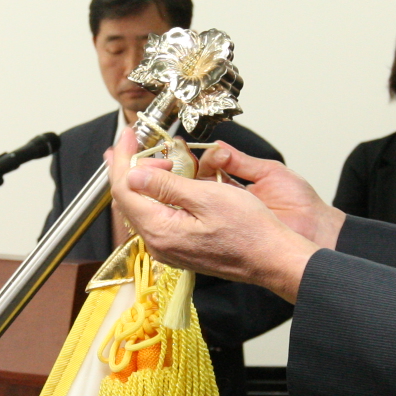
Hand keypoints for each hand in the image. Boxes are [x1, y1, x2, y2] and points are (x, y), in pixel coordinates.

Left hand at [106, 129, 331, 300]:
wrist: (273, 259)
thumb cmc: (249, 230)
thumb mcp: (206, 197)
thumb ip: (165, 185)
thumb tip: (133, 174)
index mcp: (160, 230)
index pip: (125, 189)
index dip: (123, 158)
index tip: (128, 135)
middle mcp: (159, 244)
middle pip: (128, 200)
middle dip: (127, 167)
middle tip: (131, 142)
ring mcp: (169, 249)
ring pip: (141, 208)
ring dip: (141, 180)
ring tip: (144, 156)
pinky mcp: (181, 249)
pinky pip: (157, 217)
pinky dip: (155, 194)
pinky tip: (162, 181)